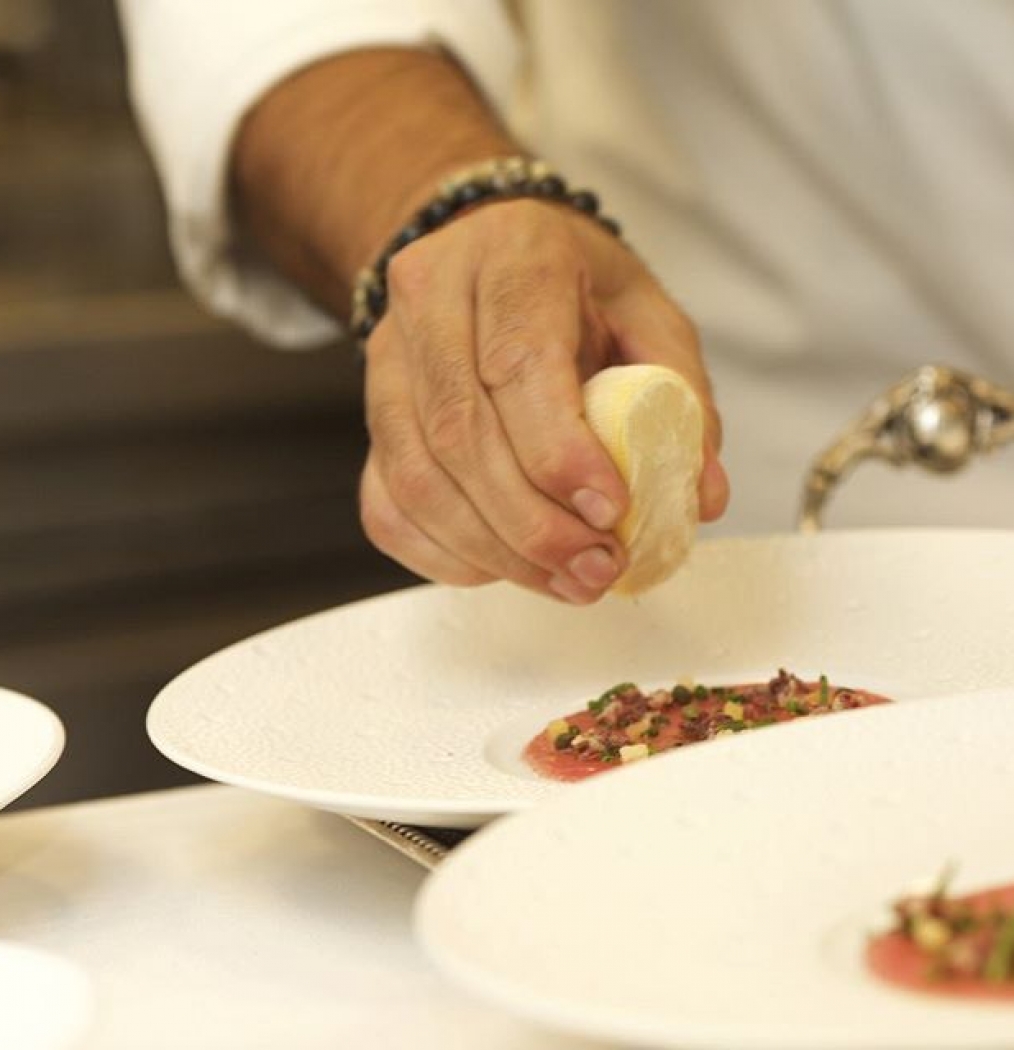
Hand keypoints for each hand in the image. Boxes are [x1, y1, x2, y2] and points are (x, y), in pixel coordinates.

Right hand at [359, 198, 727, 602]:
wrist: (493, 259)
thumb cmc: (578, 289)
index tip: (610, 512)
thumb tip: (701, 498)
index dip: (560, 453)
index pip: (516, 364)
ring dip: (495, 551)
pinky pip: (389, 506)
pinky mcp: (370, 417)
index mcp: (510, 256)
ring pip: (418, 480)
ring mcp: (386, 360)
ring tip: (567, 580)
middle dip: (532, 524)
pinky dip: (448, 556)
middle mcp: (429, 299)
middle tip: (597, 569)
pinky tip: (508, 566)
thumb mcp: (649, 318)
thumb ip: (680, 400)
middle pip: (459, 434)